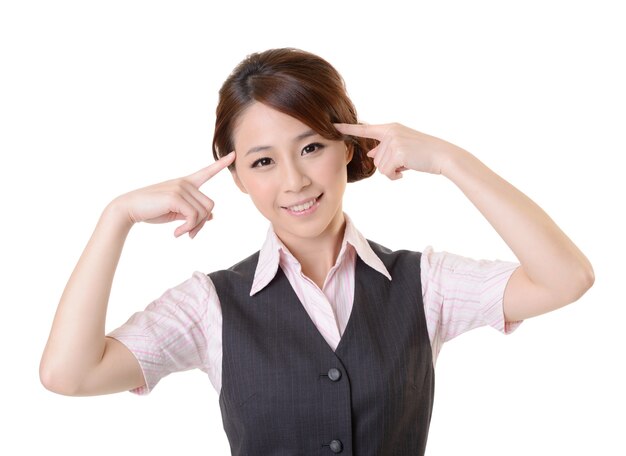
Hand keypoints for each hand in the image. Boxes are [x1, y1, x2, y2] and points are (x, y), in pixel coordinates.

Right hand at [112, 151, 235, 238]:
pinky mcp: (176, 196)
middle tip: (190, 234)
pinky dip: (187, 228)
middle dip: (202, 223)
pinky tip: (176, 233)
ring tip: (181, 233)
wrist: (129, 209)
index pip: (207, 172)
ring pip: (204, 212)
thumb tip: (212, 217)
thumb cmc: (151, 210)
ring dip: (194, 227)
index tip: (234, 154)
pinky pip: (193, 217)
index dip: (221, 164)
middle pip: (210, 205)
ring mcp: (181, 188)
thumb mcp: (176, 212)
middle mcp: (185, 183)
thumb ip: (192, 212)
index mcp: (186, 183)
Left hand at [335, 122, 459, 179]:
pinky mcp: (398, 152)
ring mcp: (393, 141)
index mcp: (390, 128)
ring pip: (381, 167)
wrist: (442, 155)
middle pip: (376, 159)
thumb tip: (371, 155)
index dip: (347, 129)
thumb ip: (385, 149)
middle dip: (389, 165)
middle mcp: (390, 132)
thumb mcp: (402, 147)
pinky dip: (396, 176)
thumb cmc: (423, 153)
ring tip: (409, 164)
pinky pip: (387, 172)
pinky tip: (407, 170)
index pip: (365, 129)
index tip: (332, 126)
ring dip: (393, 171)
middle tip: (406, 161)